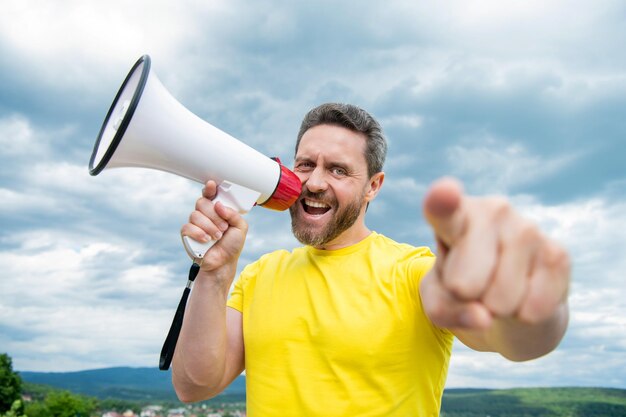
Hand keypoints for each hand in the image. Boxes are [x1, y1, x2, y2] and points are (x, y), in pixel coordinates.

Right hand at [181, 181, 247, 271]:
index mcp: (217, 209)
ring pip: (195, 215)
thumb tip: (219, 205)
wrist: (224, 263)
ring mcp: (195, 223)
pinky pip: (188, 227)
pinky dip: (199, 233)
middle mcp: (205, 214)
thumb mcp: (241, 227)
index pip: (210, 194)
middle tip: (223, 228)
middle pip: (202, 202)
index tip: (211, 185)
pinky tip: (206, 240)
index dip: (209, 188)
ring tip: (217, 237)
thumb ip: (233, 214)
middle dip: (214, 215)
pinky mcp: (187, 234)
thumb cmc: (232, 245)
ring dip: (209, 227)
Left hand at [419, 177, 569, 329]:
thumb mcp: (438, 302)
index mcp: (453, 216)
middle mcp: (492, 211)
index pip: (444, 208)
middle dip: (466, 302)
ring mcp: (528, 228)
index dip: (442, 201)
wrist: (507, 301)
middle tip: (472, 288)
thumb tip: (484, 317)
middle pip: (465, 284)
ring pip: (501, 300)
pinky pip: (534, 308)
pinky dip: (525, 316)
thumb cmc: (461, 292)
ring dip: (496, 310)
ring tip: (497, 290)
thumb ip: (444, 310)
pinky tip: (524, 295)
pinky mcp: (558, 254)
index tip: (445, 193)